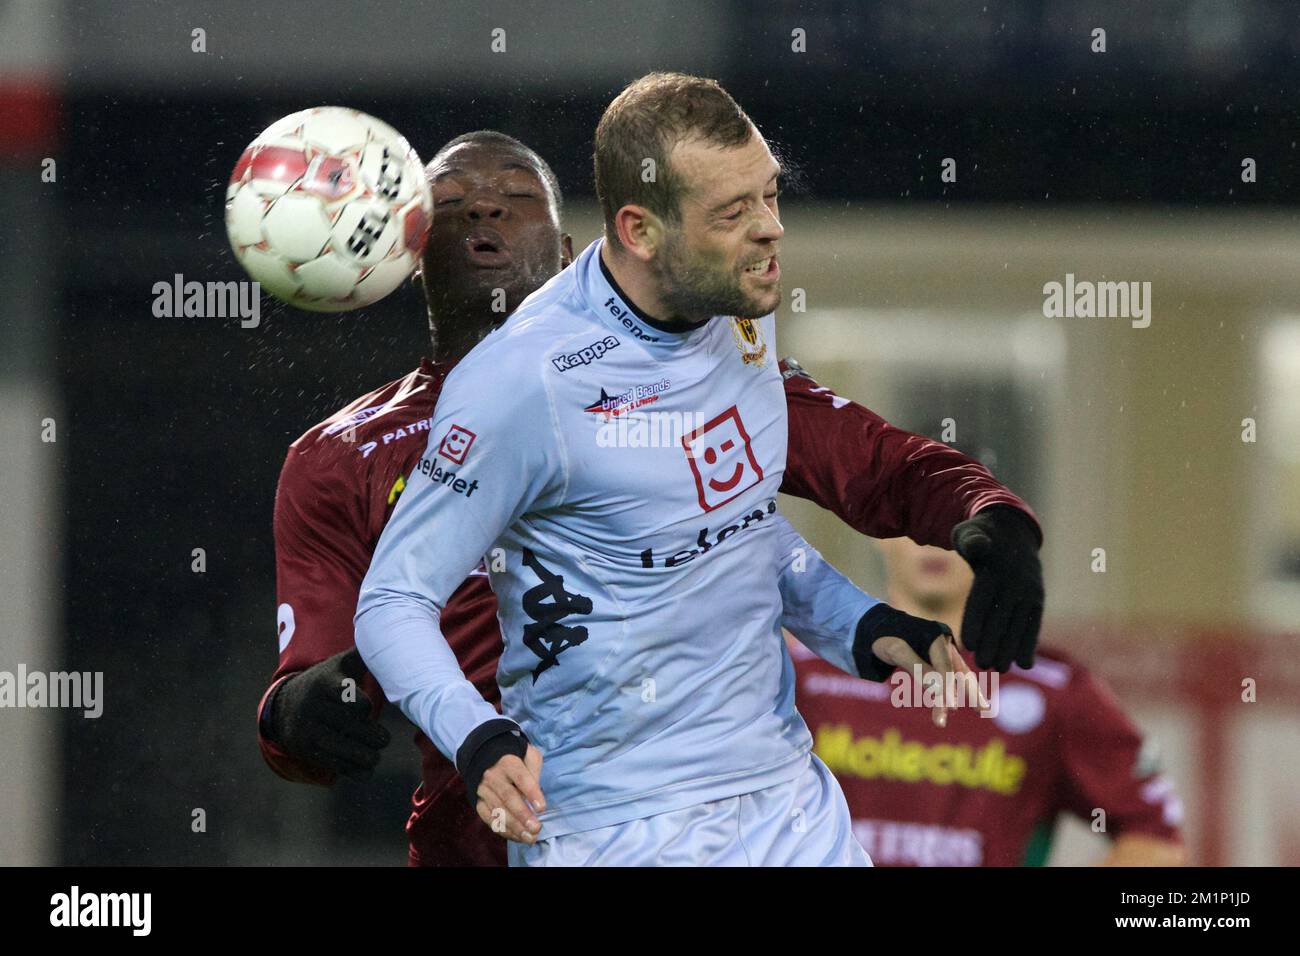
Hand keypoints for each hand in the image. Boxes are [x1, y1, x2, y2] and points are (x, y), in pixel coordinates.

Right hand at [262, 648, 390, 778]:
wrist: (287, 704)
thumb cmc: (327, 682)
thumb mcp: (340, 665)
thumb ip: (363, 655)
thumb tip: (391, 634)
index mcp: (324, 683)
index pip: (349, 697)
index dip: (363, 706)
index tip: (366, 708)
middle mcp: (312, 707)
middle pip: (350, 727)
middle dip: (373, 736)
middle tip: (384, 739)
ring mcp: (306, 730)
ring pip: (342, 749)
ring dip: (365, 757)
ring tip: (376, 755)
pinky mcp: (305, 750)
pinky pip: (332, 764)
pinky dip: (352, 770)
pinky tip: (366, 769)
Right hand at [475, 745, 545, 843]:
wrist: (486, 756)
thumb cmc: (515, 757)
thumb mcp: (528, 754)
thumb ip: (534, 770)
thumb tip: (536, 793)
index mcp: (508, 762)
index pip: (521, 778)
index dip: (531, 793)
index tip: (542, 808)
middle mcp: (493, 776)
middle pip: (508, 797)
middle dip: (522, 815)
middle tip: (536, 828)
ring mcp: (483, 790)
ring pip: (498, 810)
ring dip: (514, 827)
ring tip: (530, 837)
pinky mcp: (478, 802)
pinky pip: (489, 819)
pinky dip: (503, 830)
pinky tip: (517, 837)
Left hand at [869, 630, 986, 727]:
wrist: (879, 628)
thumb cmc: (886, 638)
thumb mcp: (896, 651)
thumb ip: (917, 667)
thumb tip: (939, 688)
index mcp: (936, 638)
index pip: (945, 668)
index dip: (948, 689)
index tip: (950, 708)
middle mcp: (944, 645)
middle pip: (961, 670)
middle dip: (973, 691)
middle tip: (984, 710)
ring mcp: (943, 653)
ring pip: (958, 676)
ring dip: (966, 694)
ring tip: (981, 711)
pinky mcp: (937, 662)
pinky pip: (949, 679)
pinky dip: (952, 692)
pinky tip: (954, 705)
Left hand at [951, 505, 1044, 671]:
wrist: (1012, 531)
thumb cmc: (980, 536)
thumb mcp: (970, 532)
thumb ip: (971, 541)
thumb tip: (977, 546)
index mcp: (994, 567)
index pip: (983, 599)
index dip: (975, 623)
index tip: (968, 645)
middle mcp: (1015, 580)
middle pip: (1001, 617)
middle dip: (992, 643)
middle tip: (982, 665)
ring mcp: (1029, 589)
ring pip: (1019, 624)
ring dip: (1010, 649)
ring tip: (1000, 668)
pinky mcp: (1038, 597)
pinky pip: (1034, 623)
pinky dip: (1030, 643)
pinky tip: (1025, 664)